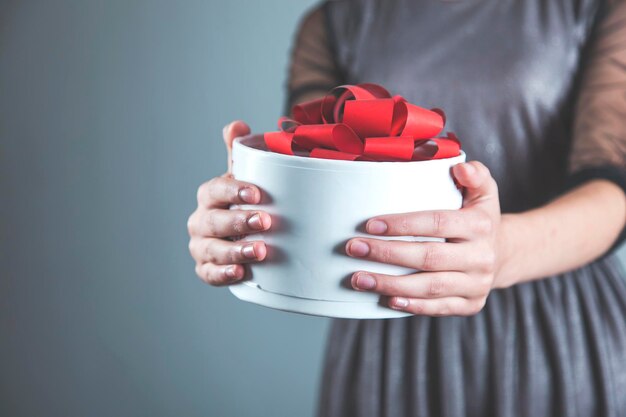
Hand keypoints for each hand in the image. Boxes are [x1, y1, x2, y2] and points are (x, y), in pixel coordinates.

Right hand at [187, 121, 270, 284]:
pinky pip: (209, 274)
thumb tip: (236, 125)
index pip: (216, 190)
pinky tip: (240, 272)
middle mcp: (201, 220)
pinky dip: (223, 274)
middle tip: (265, 221)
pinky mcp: (206, 268)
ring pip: (211, 249)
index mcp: (210, 195)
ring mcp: (202, 246)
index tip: (257, 193)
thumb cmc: (247, 203)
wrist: (247, 235)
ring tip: (260, 251)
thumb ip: (241, 154)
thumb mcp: (245, 177)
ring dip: (234, 251)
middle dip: (238, 221)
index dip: (234, 190)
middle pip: (213, 221)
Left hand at [345, 161, 501, 315]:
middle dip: (387, 254)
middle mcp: (482, 257)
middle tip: (354, 248)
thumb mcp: (483, 191)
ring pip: (430, 287)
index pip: (437, 223)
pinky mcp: (471, 304)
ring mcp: (477, 284)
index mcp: (481, 225)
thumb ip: (475, 174)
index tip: (369, 225)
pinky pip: (438, 308)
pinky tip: (386, 300)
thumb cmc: (479, 217)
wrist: (503, 253)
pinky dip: (412, 306)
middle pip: (428, 257)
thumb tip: (460, 167)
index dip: (402, 225)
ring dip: (390, 284)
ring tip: (358, 278)